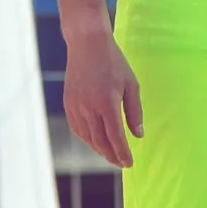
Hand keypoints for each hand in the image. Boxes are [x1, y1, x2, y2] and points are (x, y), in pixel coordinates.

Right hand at [63, 32, 142, 169]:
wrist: (87, 44)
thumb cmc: (113, 62)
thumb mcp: (131, 84)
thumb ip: (134, 112)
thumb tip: (138, 136)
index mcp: (107, 102)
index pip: (115, 137)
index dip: (122, 153)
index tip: (129, 163)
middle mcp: (89, 107)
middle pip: (100, 142)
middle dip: (112, 156)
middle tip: (121, 163)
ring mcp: (76, 106)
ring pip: (87, 138)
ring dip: (99, 150)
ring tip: (110, 154)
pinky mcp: (69, 103)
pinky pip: (77, 129)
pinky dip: (87, 139)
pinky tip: (96, 141)